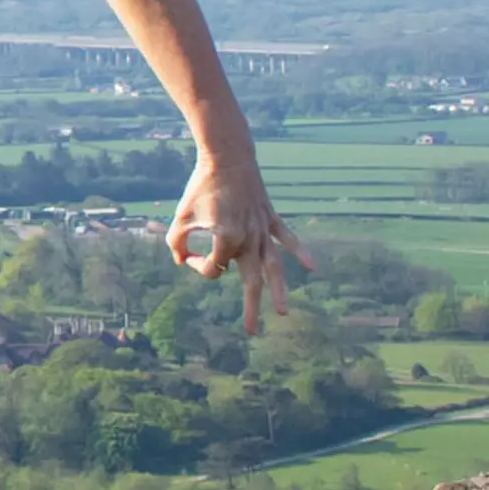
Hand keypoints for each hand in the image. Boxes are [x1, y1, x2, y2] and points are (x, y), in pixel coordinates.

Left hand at [165, 153, 309, 333]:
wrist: (226, 156)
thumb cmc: (199, 187)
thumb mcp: (180, 217)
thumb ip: (177, 244)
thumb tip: (183, 260)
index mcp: (226, 238)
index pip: (213, 269)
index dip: (198, 266)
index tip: (190, 253)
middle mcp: (248, 238)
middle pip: (251, 281)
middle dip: (251, 308)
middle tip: (250, 333)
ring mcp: (262, 228)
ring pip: (274, 266)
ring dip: (279, 291)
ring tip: (283, 313)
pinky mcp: (269, 217)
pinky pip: (286, 237)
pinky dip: (299, 251)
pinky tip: (311, 267)